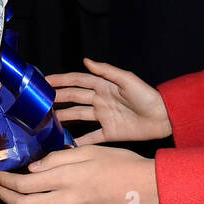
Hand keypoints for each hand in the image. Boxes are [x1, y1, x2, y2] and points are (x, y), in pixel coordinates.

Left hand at [0, 145, 158, 203]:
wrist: (147, 189)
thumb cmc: (119, 163)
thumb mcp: (87, 152)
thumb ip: (56, 160)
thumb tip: (33, 169)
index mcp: (66, 180)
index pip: (23, 185)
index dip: (6, 181)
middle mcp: (67, 202)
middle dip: (6, 197)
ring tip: (13, 196)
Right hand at [49, 58, 170, 145]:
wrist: (164, 117)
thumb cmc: (147, 96)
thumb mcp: (127, 80)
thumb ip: (106, 71)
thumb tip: (86, 60)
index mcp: (104, 86)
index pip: (78, 81)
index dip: (62, 80)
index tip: (45, 80)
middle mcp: (101, 100)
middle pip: (74, 98)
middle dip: (58, 98)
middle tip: (40, 101)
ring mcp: (104, 117)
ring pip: (79, 116)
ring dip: (64, 117)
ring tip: (47, 120)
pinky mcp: (110, 132)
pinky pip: (91, 137)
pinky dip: (79, 141)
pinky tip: (66, 143)